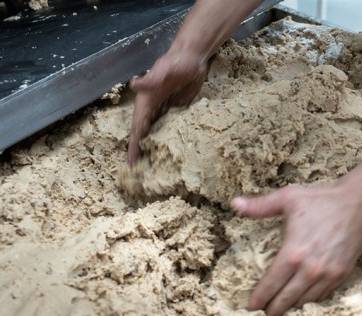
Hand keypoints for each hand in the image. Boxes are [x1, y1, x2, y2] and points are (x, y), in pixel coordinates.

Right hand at [128, 49, 207, 163]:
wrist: (193, 56)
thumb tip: (134, 84)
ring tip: (157, 170)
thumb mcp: (164, 70)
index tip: (131, 166)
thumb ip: (151, 79)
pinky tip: (175, 154)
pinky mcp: (179, 110)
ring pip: (158, 134)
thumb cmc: (177, 62)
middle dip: (143, 154)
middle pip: (145, 135)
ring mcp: (166, 110)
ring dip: (156, 150)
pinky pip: (173, 129)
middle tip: (143, 176)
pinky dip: (172, 141)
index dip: (134, 147)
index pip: (137, 129)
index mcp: (146, 103)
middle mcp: (154, 109)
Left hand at [231, 183, 361, 315]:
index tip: (250, 308)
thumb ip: (260, 206)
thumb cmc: (322, 199)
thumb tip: (234, 204)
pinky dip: (310, 302)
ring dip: (291, 309)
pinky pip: (322, 295)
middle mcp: (309, 270)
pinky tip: (303, 303)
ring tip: (281, 313)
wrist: (359, 203)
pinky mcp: (341, 274)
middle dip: (272, 311)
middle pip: (286, 299)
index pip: (270, 285)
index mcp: (292, 253)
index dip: (258, 299)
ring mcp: (327, 274)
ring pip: (304, 301)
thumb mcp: (288, 198)